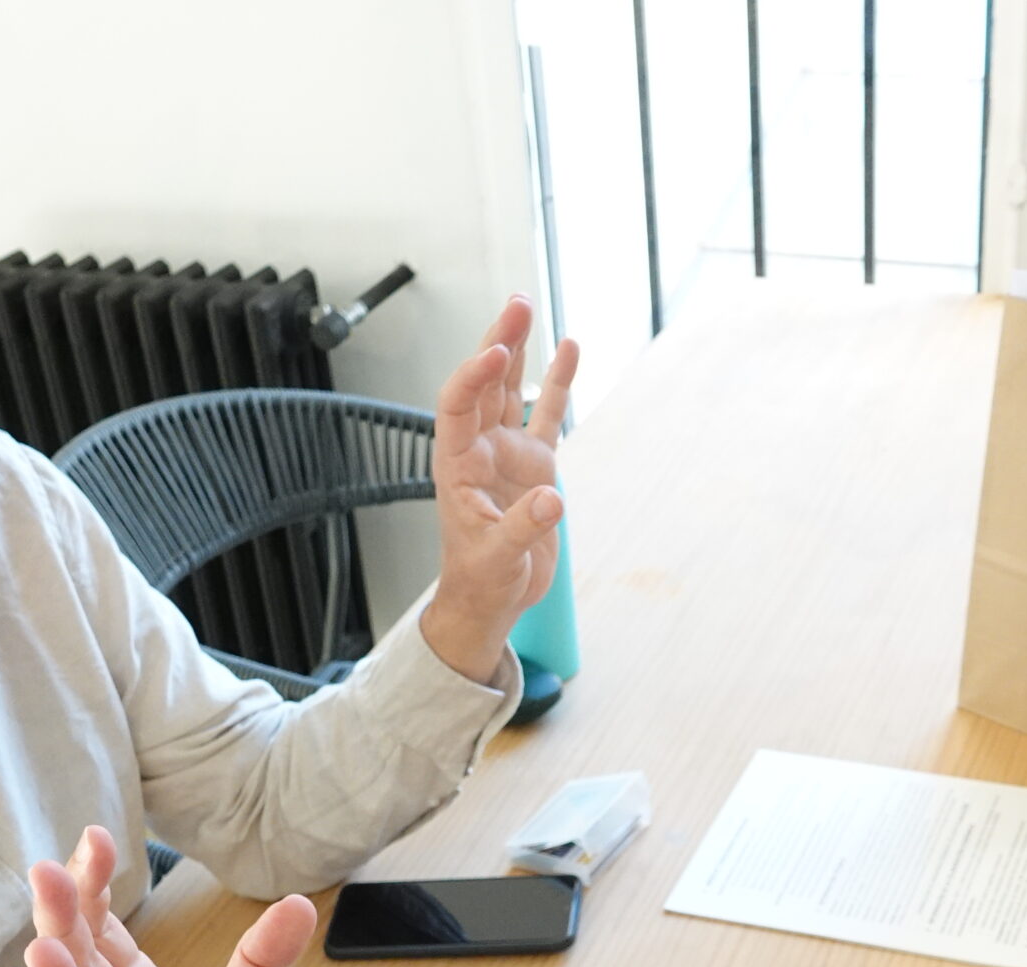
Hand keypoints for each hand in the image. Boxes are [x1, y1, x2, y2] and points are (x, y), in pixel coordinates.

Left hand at [418, 293, 577, 683]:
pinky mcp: (534, 465)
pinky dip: (556, 384)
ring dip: (517, 350)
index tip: (496, 354)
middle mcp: (479, 450)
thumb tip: (553, 498)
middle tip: (517, 307)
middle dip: (498, 342)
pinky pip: (546, 415)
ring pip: (509, 389)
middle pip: (483, 384)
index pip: (457, 407)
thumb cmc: (482, 581)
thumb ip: (524, 529)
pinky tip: (569, 349)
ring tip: (526, 307)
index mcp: (457, 466)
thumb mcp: (498, 562)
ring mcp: (507, 453)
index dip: (473, 377)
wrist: (491, 600)